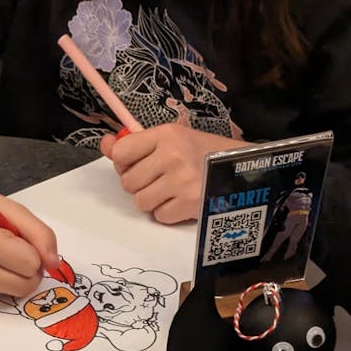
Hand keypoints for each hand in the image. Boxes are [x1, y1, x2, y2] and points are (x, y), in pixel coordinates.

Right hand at [0, 186, 59, 296]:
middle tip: (16, 248)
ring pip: (14, 292)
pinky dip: (1, 278)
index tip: (21, 237)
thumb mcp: (10, 208)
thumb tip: (53, 264)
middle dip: (29, 267)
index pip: (30, 263)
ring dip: (16, 275)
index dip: (33, 249)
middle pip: (24, 284)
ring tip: (2, 254)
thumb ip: (38, 233)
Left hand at [99, 124, 248, 223]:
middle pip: (128, 182)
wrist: (245, 169)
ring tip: (170, 190)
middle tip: (157, 178)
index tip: (135, 162)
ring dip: (152, 200)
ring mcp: (182, 181)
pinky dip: (168, 213)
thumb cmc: (203, 152)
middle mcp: (172, 156)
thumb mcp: (171, 138)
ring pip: (141, 202)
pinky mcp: (191, 204)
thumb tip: (104, 144)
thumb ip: (134, 143)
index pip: (121, 152)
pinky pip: (160, 216)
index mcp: (165, 134)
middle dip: (138, 183)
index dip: (123, 161)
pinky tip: (181, 201)